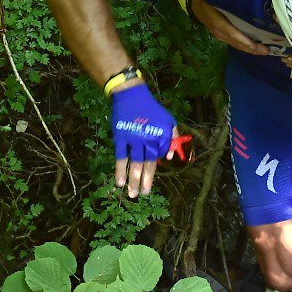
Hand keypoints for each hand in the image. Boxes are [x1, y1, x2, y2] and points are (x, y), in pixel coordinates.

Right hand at [110, 83, 176, 197]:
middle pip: (148, 164)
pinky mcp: (121, 137)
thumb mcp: (168, 120)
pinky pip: (121, 157)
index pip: (159, 157)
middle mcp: (149, 139)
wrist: (132, 96)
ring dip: (133, 180)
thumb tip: (168, 158)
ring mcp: (134, 139)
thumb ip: (171, 138)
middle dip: (146, 182)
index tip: (150, 182)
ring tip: (132, 194)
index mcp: (161, 136)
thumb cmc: (151, 109)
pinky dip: (120, 170)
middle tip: (144, 195)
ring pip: (135, 163)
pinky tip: (119, 182)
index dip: (155, 169)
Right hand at [189, 0, 267, 55]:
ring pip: (236, 45)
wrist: (194, 4)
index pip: (235, 36)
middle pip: (238, 44)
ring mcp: (219, 35)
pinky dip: (244, 45)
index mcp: (218, 23)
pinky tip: (253, 46)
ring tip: (263, 51)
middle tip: (268, 51)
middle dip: (253, 49)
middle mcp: (219, 32)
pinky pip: (233, 43)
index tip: (260, 47)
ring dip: (250, 49)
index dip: (247, 42)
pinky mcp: (220, 36)